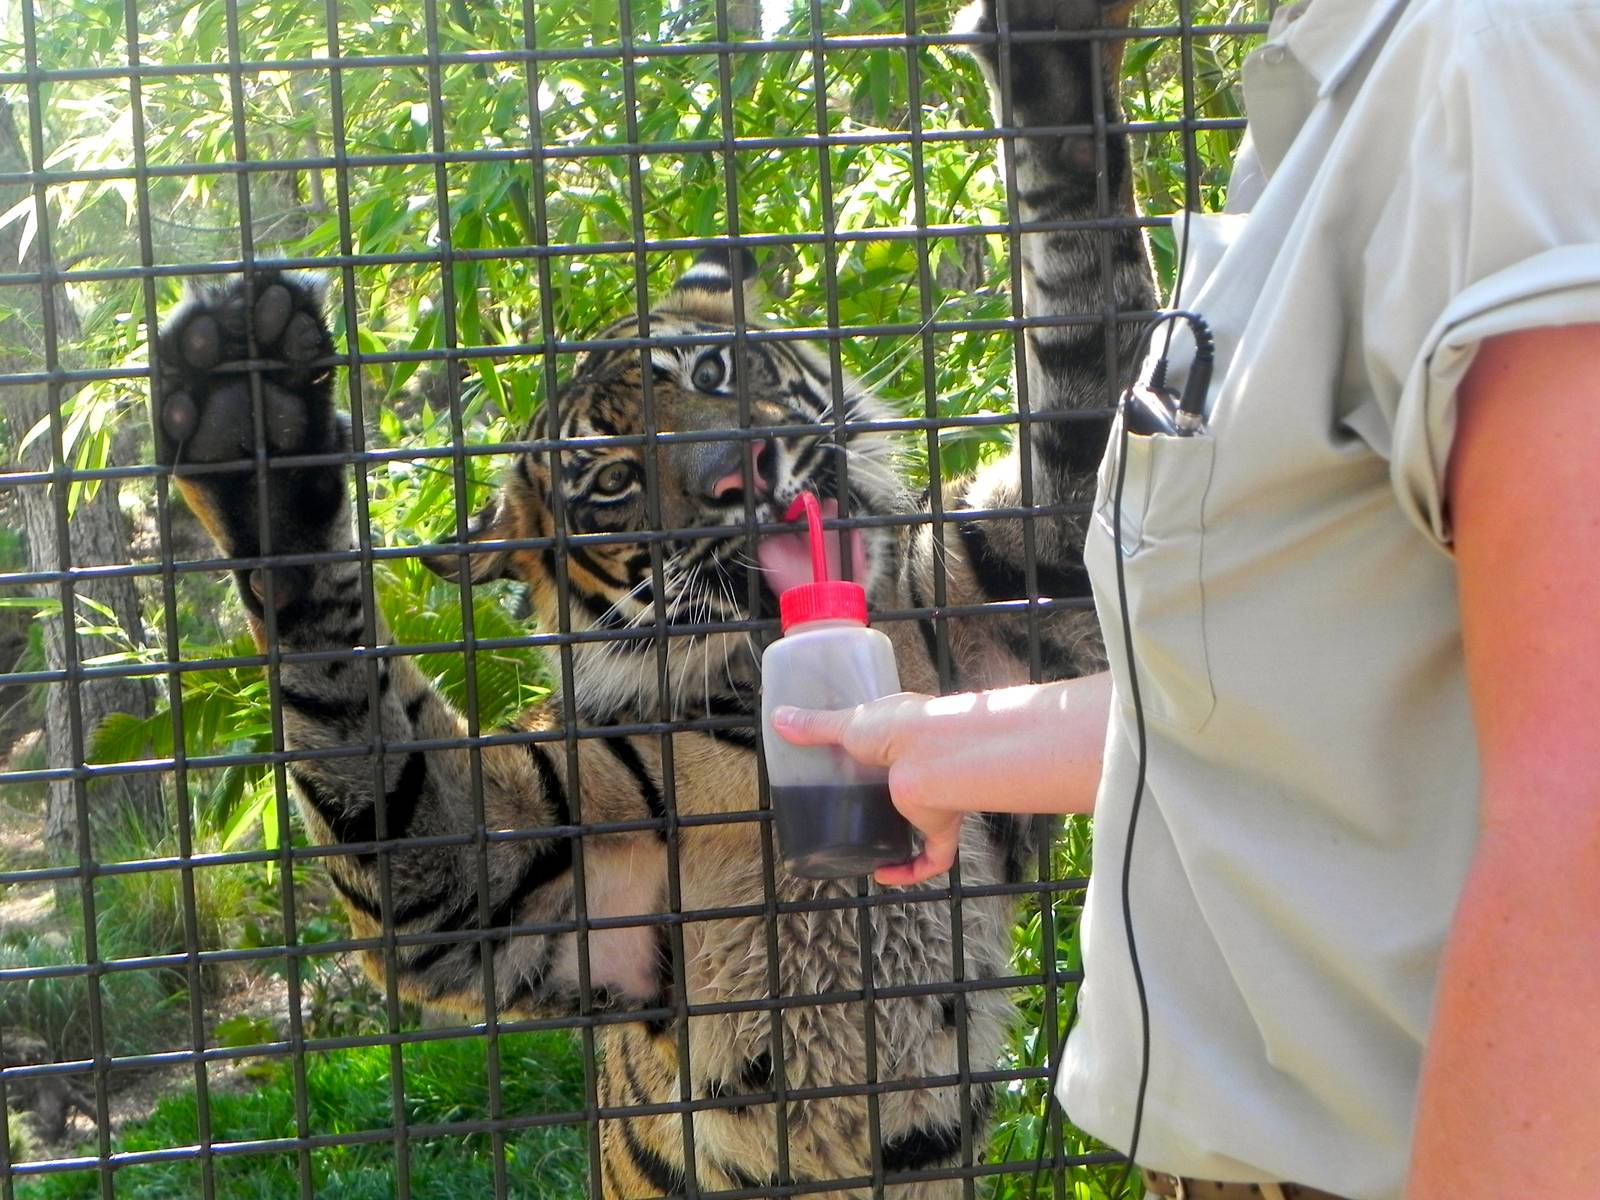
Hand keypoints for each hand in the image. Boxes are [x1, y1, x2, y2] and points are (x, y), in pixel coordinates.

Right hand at [772, 675, 1111, 885]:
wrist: (934, 755)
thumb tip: (778, 719)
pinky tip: (883, 875)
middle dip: (893, 798)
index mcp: (911, 734)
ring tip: (870, 844)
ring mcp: (937, 796)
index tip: (858, 762)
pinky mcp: (942, 826)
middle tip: (860, 809)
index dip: (884, 751)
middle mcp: (929, 765)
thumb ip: (814, 726)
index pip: (899, 743)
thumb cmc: (897, 729)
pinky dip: (912, 870)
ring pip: (927, 821)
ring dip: (904, 835)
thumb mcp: (848, 724)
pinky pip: (934, 857)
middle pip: (913, 783)